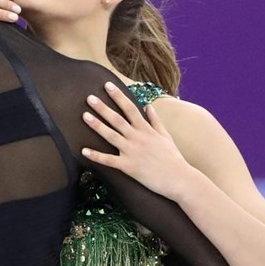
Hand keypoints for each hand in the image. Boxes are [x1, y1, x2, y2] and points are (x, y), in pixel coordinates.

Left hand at [81, 82, 192, 197]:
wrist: (180, 180)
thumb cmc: (174, 158)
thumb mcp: (166, 136)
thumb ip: (156, 120)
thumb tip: (149, 106)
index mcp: (146, 129)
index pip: (130, 108)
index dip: (118, 96)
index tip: (107, 85)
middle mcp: (138, 138)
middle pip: (117, 119)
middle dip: (102, 108)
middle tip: (88, 97)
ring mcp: (132, 152)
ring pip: (111, 136)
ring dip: (97, 125)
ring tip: (84, 116)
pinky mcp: (129, 167)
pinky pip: (109, 160)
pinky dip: (96, 156)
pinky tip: (83, 151)